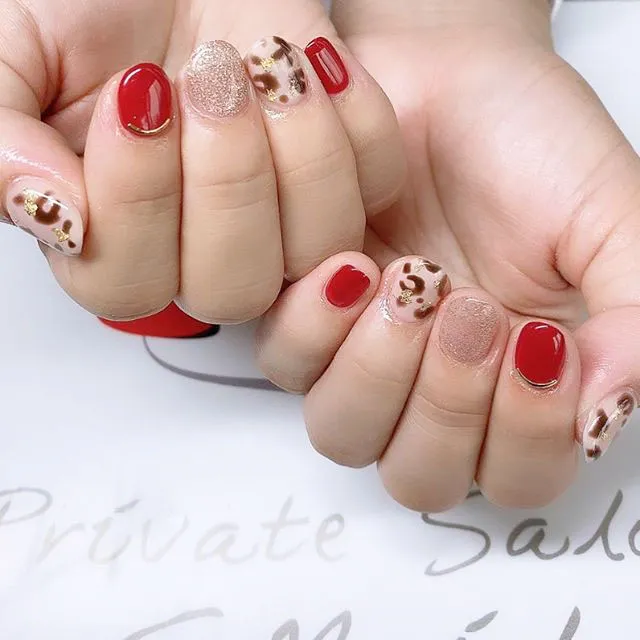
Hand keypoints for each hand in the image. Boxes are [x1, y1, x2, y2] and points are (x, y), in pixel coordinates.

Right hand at [0, 0, 404, 322]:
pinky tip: (316, 62)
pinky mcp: (343, 176)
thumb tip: (53, 216)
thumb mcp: (11, 50)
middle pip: (230, 288)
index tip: (137, 93)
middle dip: (226, 184)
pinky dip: (357, 124)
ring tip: (267, 62)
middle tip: (209, 80)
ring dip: (298, 158)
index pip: (125, 281)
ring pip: (312, 253)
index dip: (135, 203)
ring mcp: (280, 219)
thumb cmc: (94, 3)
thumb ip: (3, 138)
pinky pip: (373, 188)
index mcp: (114, 233)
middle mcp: (200, 245)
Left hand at [258, 0, 639, 510]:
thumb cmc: (532, 144)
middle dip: (445, 406)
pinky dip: (317, 328)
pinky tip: (353, 266)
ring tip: (412, 282)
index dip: (524, 435)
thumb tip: (603, 414)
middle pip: (418, 475)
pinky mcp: (310, 314)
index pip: (516, 475)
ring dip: (377, 373)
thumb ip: (631, 316)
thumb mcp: (610, 221)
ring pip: (342, 435)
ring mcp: (365, 355)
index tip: (536, 343)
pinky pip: (286, 364)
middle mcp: (436, 384)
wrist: (453, 78)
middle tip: (469, 310)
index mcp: (518, 384)